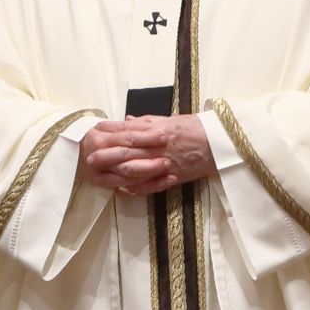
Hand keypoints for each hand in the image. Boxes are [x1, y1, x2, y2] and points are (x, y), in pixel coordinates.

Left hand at [77, 115, 215, 195]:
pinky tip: (125, 191)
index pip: (129, 130)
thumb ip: (147, 122)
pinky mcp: (174, 177)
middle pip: (129, 151)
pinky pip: (154, 185)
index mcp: (158, 130)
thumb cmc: (195, 128)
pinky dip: (139, 188)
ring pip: (138, 169)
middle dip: (108, 154)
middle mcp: (159, 147)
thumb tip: (127, 120)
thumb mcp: (171, 119)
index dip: (110, 132)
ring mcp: (166, 164)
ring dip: (118, 173)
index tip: (94, 132)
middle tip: (89, 158)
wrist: (219, 143)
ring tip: (102, 175)